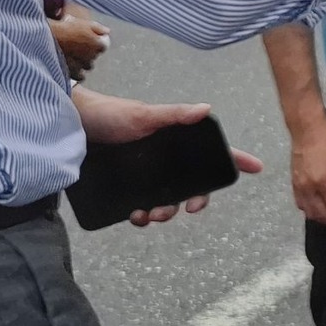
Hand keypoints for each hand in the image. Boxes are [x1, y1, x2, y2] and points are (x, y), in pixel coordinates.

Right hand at [49, 5, 109, 80]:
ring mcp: (83, 66)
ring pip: (88, 66)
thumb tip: (107, 32)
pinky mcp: (74, 73)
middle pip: (95, 55)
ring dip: (83, 62)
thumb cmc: (65, 29)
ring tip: (72, 54)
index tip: (89, 36)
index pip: (105, 43)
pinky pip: (81, 76)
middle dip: (89, 50)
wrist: (48, 39)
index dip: (97, 39)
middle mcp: (93, 56)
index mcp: (99, 43)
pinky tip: (71, 65)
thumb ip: (98, 28)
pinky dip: (78, 72)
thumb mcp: (83, 23)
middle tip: (77, 43)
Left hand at [71, 91, 264, 225]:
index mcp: (175, 140)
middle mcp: (164, 159)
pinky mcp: (127, 186)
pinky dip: (142, 216)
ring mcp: (146, 174)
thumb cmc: (109, 114)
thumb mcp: (142, 115)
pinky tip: (135, 216)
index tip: (255, 168)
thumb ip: (174, 115)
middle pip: (192, 184)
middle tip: (188, 208)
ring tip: (152, 215)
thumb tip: (206, 109)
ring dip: (166, 212)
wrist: (70, 127)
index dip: (234, 159)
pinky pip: (142, 207)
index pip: (211, 150)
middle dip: (194, 199)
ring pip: (168, 199)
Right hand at [289, 112, 325, 228]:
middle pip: (321, 214)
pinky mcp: (293, 182)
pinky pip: (300, 204)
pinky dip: (310, 211)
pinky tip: (319, 209)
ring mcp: (298, 186)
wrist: (307, 127)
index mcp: (323, 181)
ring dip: (322, 218)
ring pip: (309, 212)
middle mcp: (308, 187)